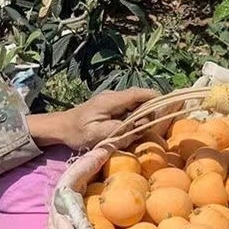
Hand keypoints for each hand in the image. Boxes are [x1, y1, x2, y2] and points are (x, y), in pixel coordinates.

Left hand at [28, 88, 157, 150]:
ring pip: (136, 105)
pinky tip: (132, 131)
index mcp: (112, 100)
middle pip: (141, 99)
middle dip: (150, 112)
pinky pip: (129, 110)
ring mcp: (113, 101)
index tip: (168, 108)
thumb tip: (139, 126)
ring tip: (142, 131)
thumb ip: (119, 130)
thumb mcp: (97, 134)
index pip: (140, 93)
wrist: (60, 127)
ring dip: (142, 117)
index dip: (156, 99)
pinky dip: (135, 119)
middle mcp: (115, 96)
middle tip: (153, 128)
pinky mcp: (112, 107)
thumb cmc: (77, 131)